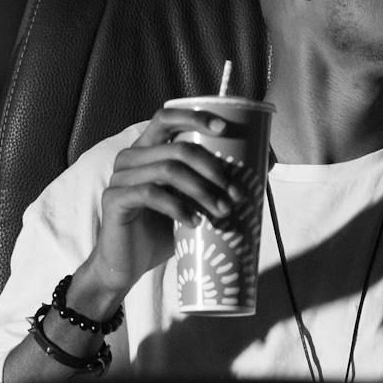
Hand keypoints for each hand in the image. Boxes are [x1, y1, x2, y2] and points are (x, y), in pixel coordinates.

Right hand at [74, 105, 250, 309]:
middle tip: (236, 195)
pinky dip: (178, 208)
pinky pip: (151, 194)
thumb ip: (216, 182)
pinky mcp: (114, 199)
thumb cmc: (164, 230)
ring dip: (203, 191)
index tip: (225, 129)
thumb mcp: (194, 202)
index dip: (195, 118)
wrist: (128, 264)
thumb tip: (269, 162)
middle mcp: (131, 157)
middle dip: (214, 169)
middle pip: (178, 149)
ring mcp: (120, 177)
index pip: (167, 118)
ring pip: (168, 171)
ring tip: (223, 212)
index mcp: (148, 150)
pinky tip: (194, 222)